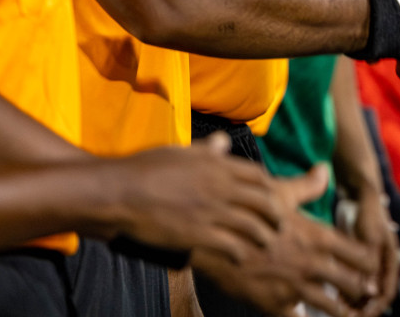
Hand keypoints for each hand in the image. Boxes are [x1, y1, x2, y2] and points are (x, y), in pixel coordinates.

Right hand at [100, 132, 280, 264]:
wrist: (120, 191)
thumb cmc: (146, 167)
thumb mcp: (181, 151)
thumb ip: (207, 149)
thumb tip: (222, 141)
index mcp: (218, 165)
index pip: (258, 175)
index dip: (268, 187)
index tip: (271, 196)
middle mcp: (221, 186)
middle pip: (263, 201)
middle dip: (275, 213)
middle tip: (279, 222)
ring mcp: (211, 211)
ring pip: (253, 225)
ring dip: (263, 235)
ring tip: (266, 242)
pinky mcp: (198, 234)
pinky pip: (231, 246)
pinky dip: (240, 252)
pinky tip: (241, 258)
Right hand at [192, 165, 380, 316]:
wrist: (214, 242)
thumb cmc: (247, 214)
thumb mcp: (278, 193)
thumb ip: (306, 185)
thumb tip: (324, 169)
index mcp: (319, 237)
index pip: (361, 253)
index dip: (371, 262)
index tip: (374, 266)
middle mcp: (314, 264)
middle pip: (355, 283)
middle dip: (364, 290)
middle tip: (369, 294)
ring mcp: (297, 286)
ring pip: (334, 308)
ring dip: (344, 311)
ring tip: (351, 313)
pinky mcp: (277, 304)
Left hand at [342, 189, 398, 316]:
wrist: (360, 194)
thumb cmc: (367, 213)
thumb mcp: (370, 237)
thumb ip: (370, 261)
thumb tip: (369, 288)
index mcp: (390, 259)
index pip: (387, 292)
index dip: (376, 307)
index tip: (362, 315)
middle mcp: (382, 264)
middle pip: (376, 295)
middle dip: (363, 309)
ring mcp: (370, 262)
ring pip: (364, 290)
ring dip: (353, 302)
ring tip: (339, 311)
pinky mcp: (357, 259)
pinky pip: (354, 282)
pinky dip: (346, 292)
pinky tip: (333, 296)